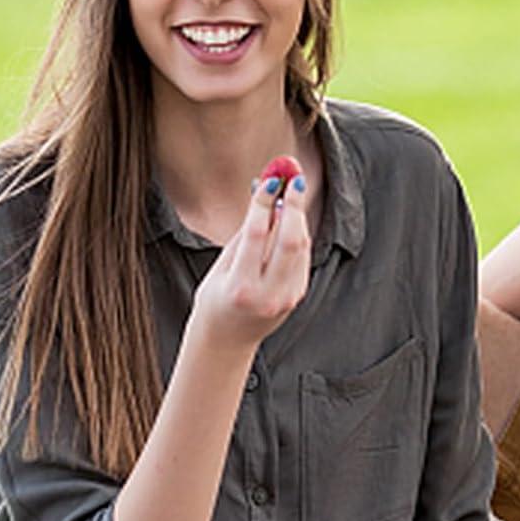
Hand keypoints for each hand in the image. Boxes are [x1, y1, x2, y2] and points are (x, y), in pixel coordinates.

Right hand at [189, 159, 310, 351]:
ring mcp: (285, 298)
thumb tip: (265, 200)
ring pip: (300, 247)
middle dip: (293, 206)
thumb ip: (244, 236)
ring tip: (290, 197)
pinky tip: (290, 224)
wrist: (226, 340)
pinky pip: (302, 259)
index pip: (256, 235)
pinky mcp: (296, 297)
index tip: (270, 181)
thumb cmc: (217, 300)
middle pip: (288, 240)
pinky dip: (298, 236)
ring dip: (297, 218)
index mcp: (240, 287)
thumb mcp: (222, 268)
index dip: (264, 203)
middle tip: (293, 181)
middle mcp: (266, 294)